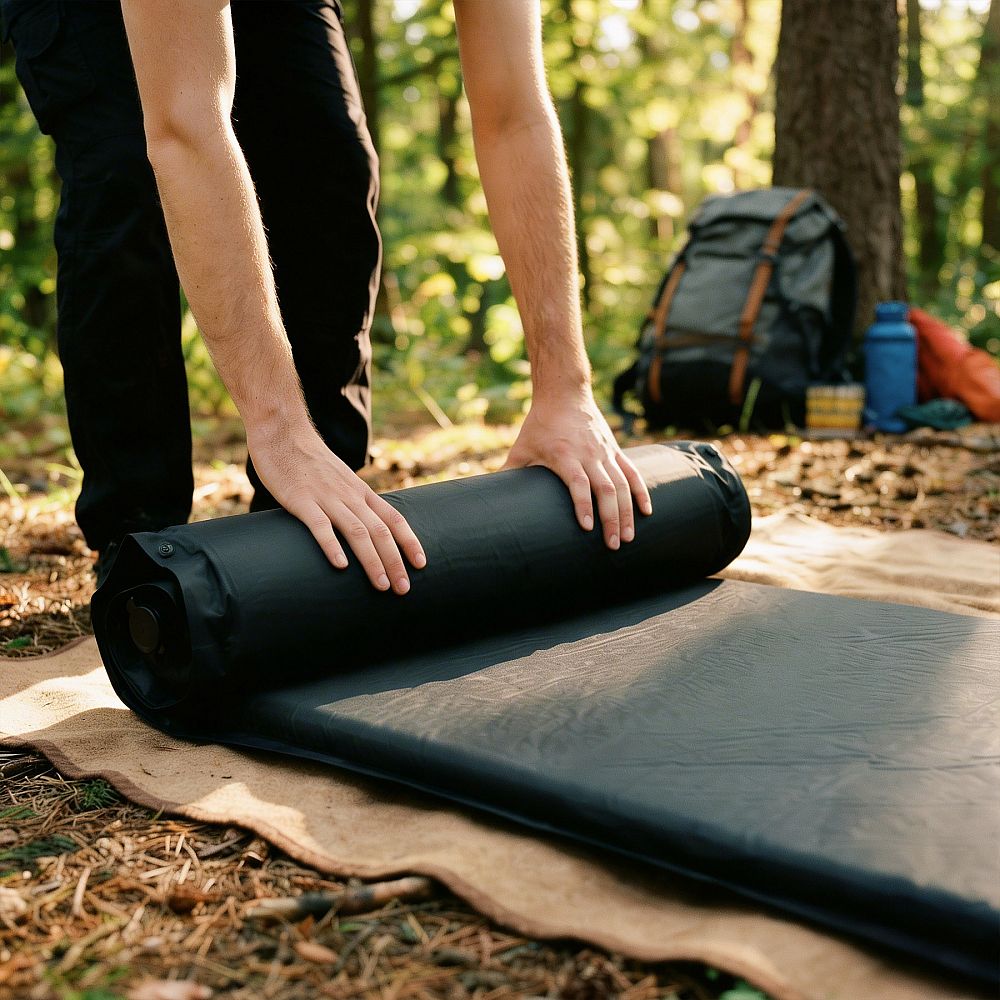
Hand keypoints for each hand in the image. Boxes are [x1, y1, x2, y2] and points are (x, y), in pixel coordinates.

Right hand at [247, 418, 424, 593]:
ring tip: (381, 585)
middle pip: (380, 531)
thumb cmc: (309, 461)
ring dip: (372, 560)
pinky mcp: (300, 499)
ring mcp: (326, 497)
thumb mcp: (340, 479)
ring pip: (357, 531)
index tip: (420, 564)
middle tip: (404, 589)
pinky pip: (319, 525)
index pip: (393, 518)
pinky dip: (332, 545)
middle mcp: (349, 495)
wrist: (282, 431)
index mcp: (360, 492)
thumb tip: (363, 527)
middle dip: (394, 562)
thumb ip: (351, 501)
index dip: (409, 542)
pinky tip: (340, 565)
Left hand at [503, 390, 652, 548]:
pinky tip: (647, 512)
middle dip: (611, 519)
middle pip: (606, 489)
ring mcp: (605, 452)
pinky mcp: (615, 451)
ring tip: (629, 537)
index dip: (584, 505)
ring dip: (628, 512)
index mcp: (565, 455)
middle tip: (612, 546)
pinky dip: (641, 492)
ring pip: (623, 485)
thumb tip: (486, 498)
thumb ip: (508, 472)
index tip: (588, 528)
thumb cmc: (540, 424)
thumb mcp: (522, 447)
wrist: (564, 394)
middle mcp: (589, 454)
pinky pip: (632, 473)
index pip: (579, 484)